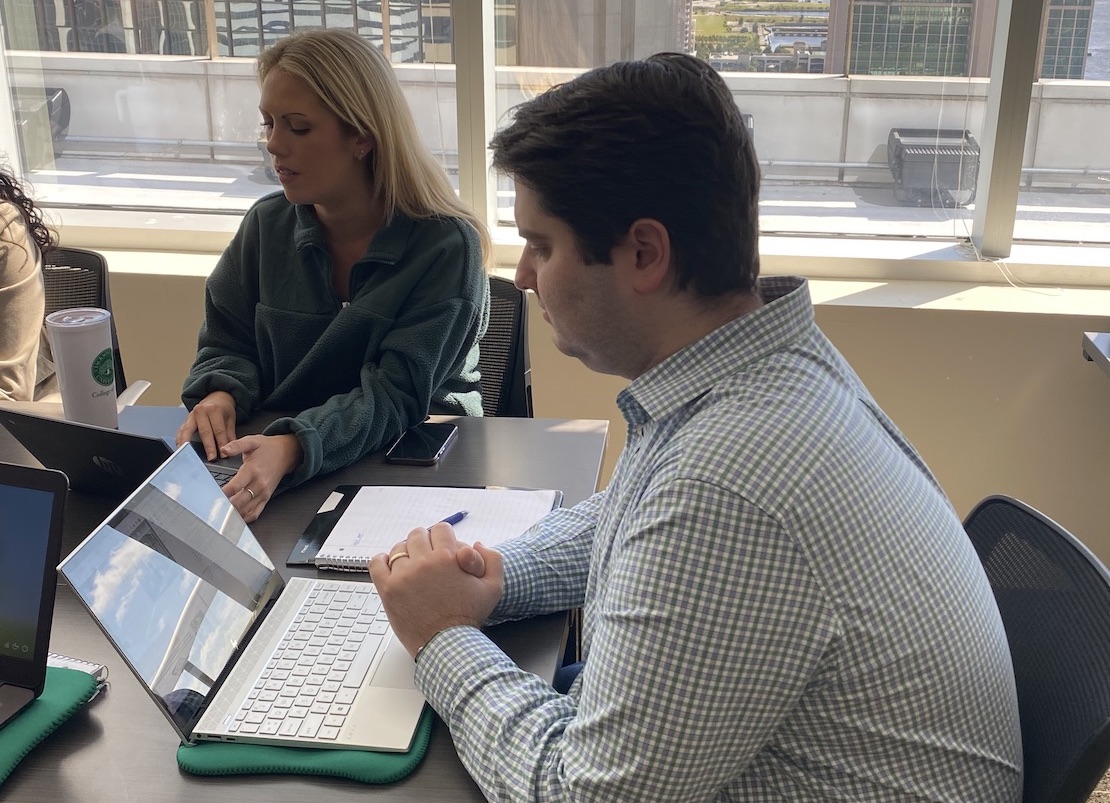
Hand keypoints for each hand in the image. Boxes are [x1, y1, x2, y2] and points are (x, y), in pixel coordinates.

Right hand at [177, 391, 235, 459]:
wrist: (215, 397)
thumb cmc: (223, 408)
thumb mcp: (230, 419)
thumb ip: (230, 434)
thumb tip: (230, 449)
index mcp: (214, 409)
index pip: (218, 429)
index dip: (221, 443)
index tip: (224, 454)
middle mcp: (201, 411)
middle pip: (204, 432)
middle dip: (208, 446)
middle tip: (211, 458)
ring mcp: (191, 416)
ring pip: (188, 431)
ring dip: (189, 444)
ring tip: (190, 455)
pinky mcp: (185, 421)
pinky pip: (180, 431)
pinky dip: (180, 440)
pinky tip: (181, 449)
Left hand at [219, 433, 302, 522]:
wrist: (287, 454)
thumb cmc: (268, 448)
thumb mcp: (252, 441)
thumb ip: (236, 445)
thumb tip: (224, 449)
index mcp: (253, 470)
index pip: (235, 486)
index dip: (223, 493)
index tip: (212, 496)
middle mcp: (259, 484)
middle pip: (239, 502)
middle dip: (225, 506)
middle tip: (213, 508)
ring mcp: (263, 493)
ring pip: (246, 510)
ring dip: (233, 514)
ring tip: (220, 515)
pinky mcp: (266, 498)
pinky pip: (255, 513)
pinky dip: (245, 518)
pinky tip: (235, 518)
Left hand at [369, 524, 503, 658]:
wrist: (446, 644)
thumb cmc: (468, 617)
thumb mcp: (493, 587)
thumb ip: (493, 559)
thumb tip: (477, 543)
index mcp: (448, 557)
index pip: (440, 529)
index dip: (444, 538)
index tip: (443, 549)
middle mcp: (424, 563)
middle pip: (418, 535)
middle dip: (425, 543)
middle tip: (429, 558)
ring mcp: (403, 576)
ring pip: (399, 548)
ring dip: (406, 553)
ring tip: (413, 567)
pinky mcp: (388, 589)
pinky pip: (377, 563)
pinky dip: (383, 561)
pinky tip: (393, 569)